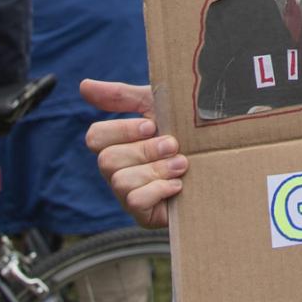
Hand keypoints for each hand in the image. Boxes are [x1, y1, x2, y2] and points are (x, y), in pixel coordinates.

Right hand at [80, 78, 186, 228]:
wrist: (219, 158)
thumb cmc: (183, 130)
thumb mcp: (156, 106)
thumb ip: (121, 96)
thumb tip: (83, 86)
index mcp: (117, 143)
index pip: (95, 137)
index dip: (121, 130)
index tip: (150, 125)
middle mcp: (116, 170)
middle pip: (107, 160)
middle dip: (144, 150)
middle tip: (173, 145)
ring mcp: (127, 194)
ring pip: (121, 182)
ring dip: (156, 169)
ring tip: (182, 164)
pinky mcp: (143, 215)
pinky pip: (135, 202)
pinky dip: (159, 190)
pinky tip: (178, 185)